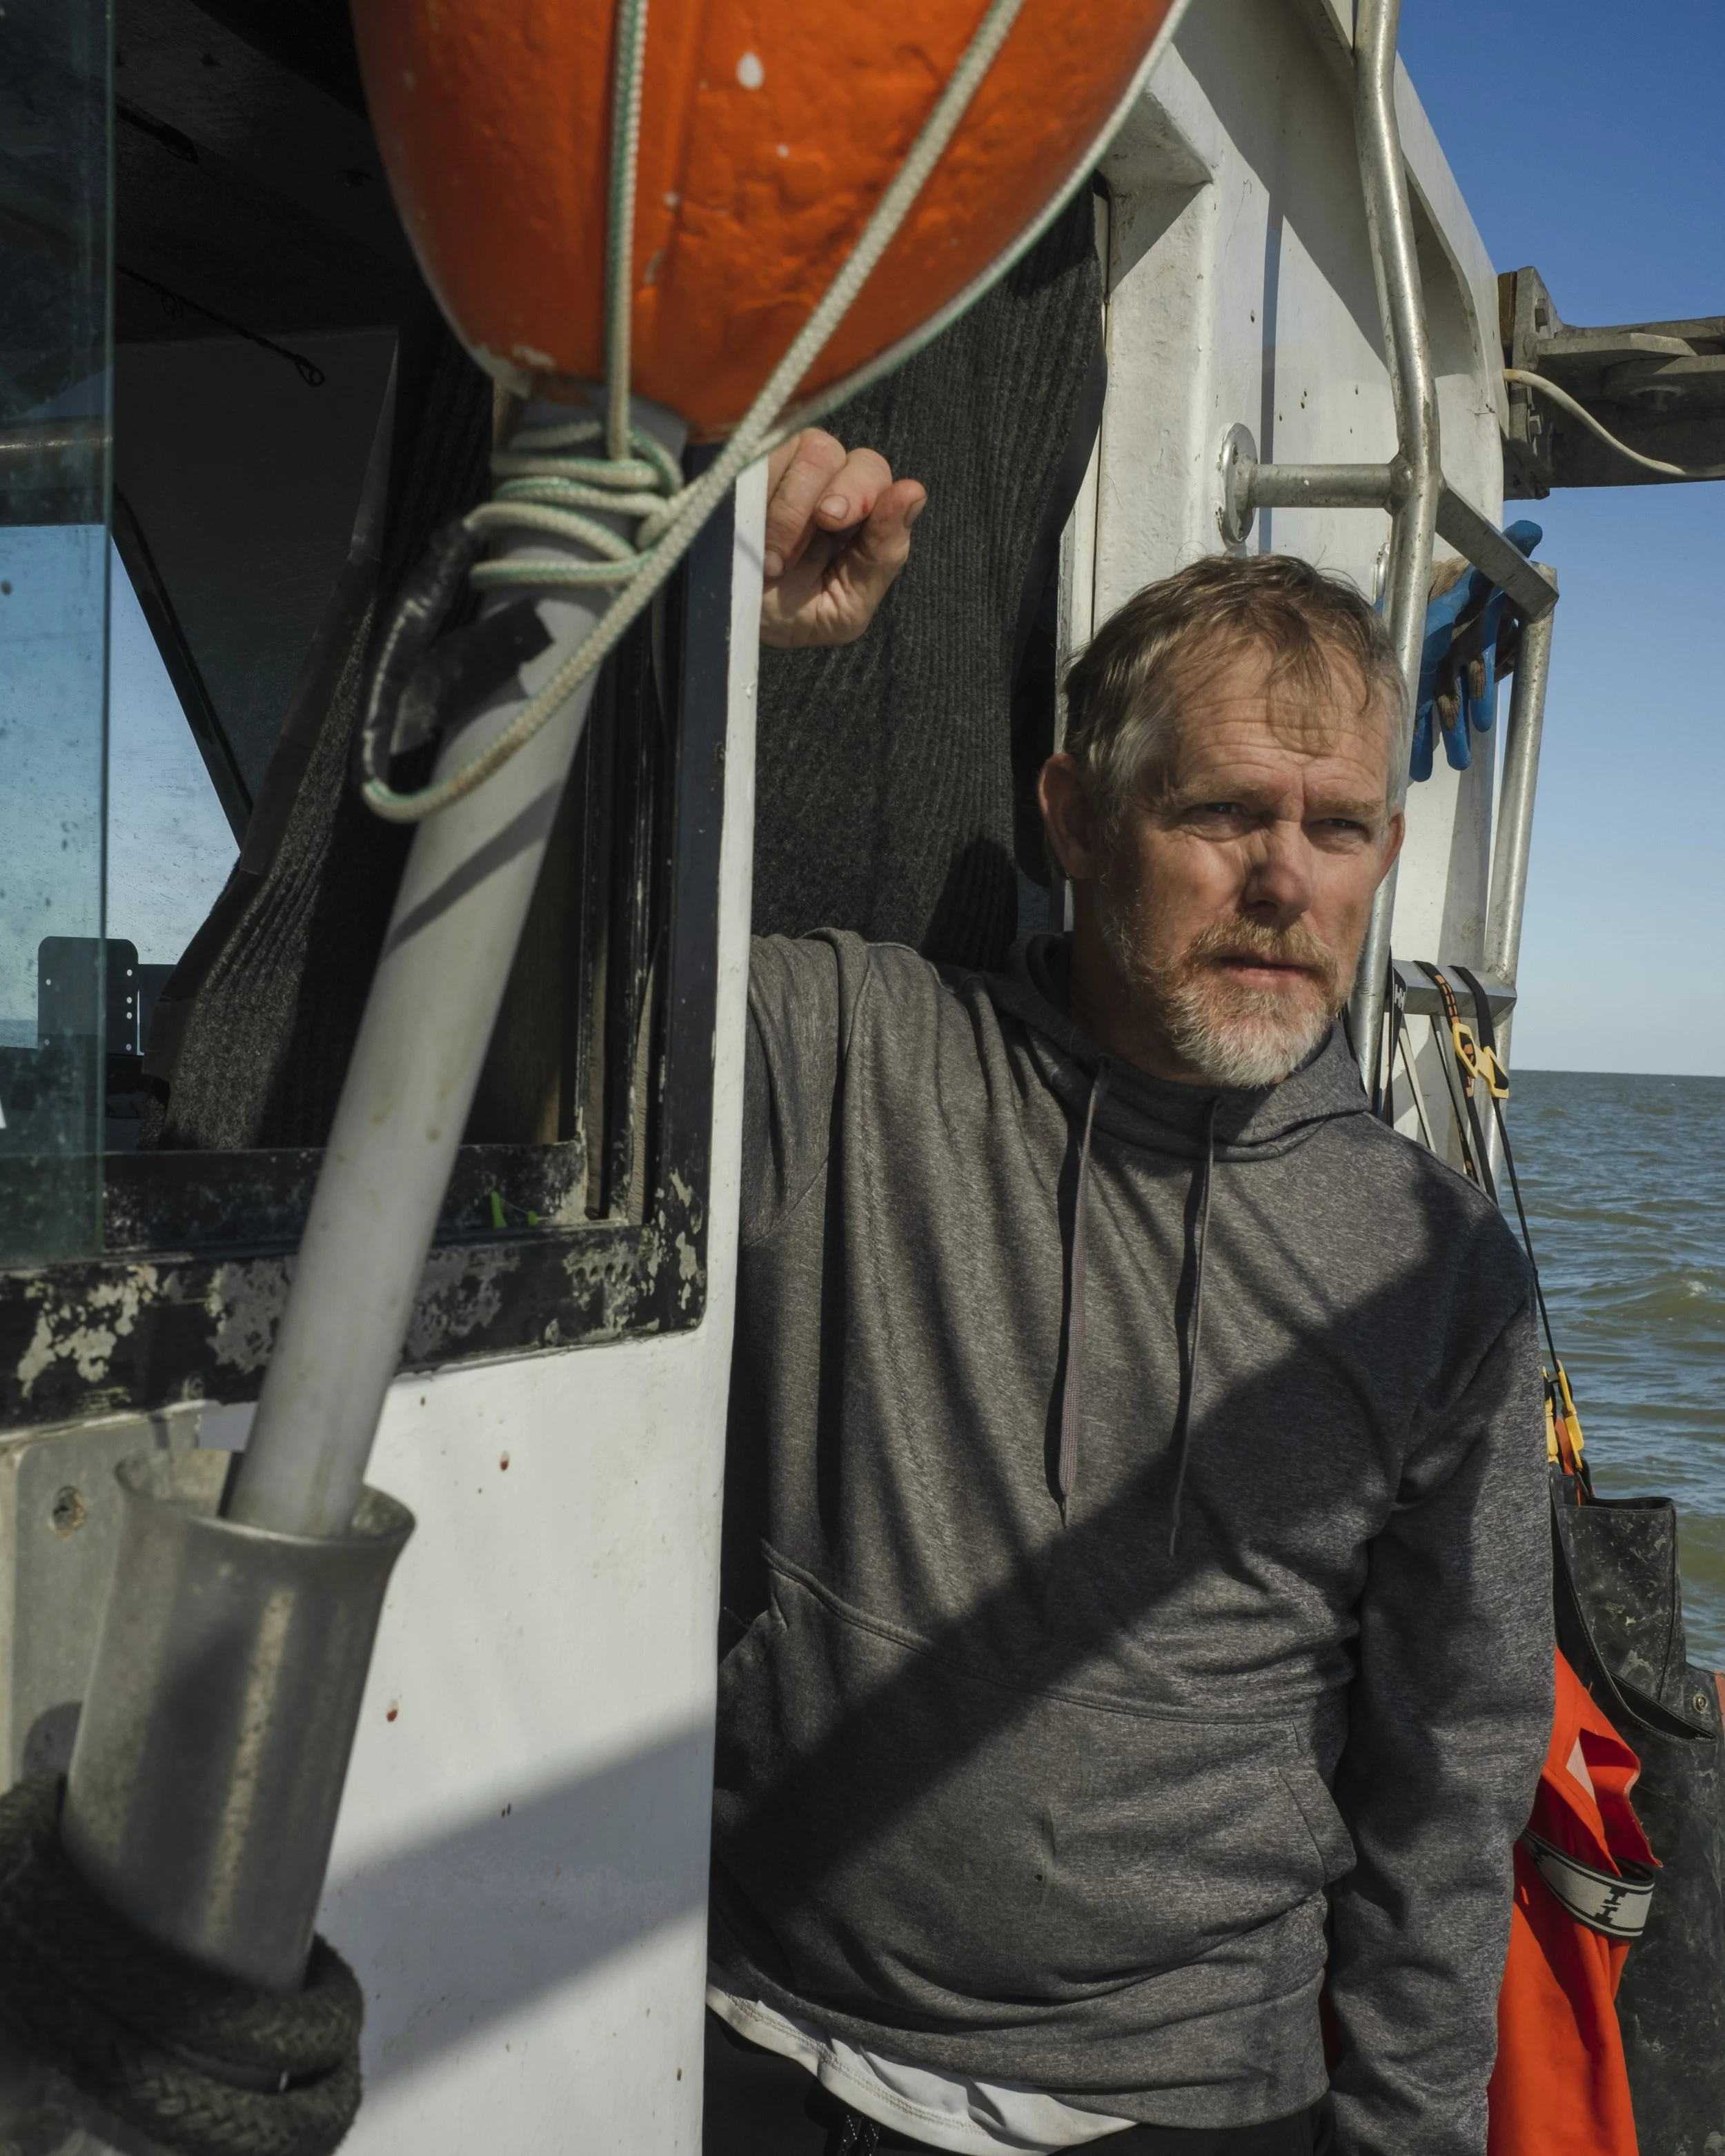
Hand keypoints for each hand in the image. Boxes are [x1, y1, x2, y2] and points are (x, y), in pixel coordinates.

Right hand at [759, 428, 925, 648]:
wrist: (725, 624)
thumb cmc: (791, 615)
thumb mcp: (845, 607)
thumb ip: (883, 555)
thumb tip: (914, 492)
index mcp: (859, 514)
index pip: (876, 476)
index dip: (868, 493)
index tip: (840, 519)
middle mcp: (828, 482)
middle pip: (855, 457)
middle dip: (845, 494)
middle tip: (821, 526)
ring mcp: (787, 465)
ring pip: (815, 449)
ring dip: (795, 508)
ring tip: (773, 560)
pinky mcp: (749, 462)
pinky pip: (767, 451)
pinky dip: (762, 491)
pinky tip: (750, 531)